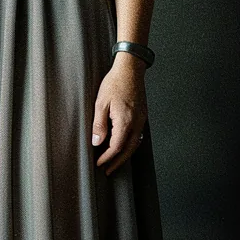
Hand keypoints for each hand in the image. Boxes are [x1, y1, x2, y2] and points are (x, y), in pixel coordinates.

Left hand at [92, 53, 147, 175]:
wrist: (130, 69)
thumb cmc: (114, 83)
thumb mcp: (100, 103)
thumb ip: (99, 124)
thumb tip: (97, 142)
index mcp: (125, 121)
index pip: (116, 147)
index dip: (107, 158)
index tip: (98, 163)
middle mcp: (136, 123)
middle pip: (128, 150)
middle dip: (117, 162)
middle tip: (108, 171)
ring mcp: (142, 119)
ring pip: (135, 144)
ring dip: (124, 155)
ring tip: (115, 162)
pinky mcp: (143, 115)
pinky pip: (138, 135)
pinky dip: (130, 145)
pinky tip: (123, 146)